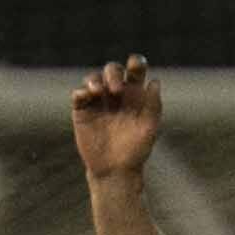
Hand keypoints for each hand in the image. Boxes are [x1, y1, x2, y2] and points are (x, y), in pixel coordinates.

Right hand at [72, 54, 163, 178]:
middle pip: (112, 70)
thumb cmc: (136, 150)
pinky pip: (78, 94)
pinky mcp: (82, 111)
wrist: (115, 171)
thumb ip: (154, 106)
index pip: (135, 71)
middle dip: (113, 73)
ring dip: (95, 80)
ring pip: (93, 78)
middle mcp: (115, 94)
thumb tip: (155, 82)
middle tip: (117, 89)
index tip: (135, 65)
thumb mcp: (149, 128)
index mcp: (134, 94)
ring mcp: (98, 101)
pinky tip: (87, 96)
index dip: (135, 62)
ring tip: (98, 91)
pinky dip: (81, 91)